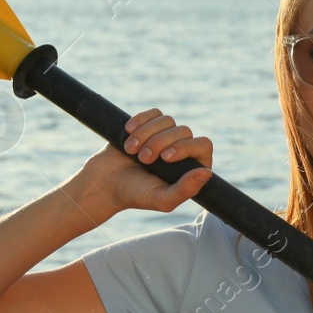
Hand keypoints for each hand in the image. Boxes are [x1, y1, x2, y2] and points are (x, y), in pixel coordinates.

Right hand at [76, 108, 214, 215]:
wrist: (105, 182)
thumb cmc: (136, 194)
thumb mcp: (162, 199)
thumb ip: (186, 190)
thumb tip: (207, 173)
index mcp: (192, 167)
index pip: (203, 145)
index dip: (185, 147)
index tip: (165, 157)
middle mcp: (183, 149)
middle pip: (184, 131)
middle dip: (160, 143)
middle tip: (144, 160)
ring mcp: (166, 136)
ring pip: (167, 120)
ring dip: (146, 134)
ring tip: (132, 151)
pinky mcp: (150, 125)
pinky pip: (154, 113)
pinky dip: (140, 121)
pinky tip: (128, 132)